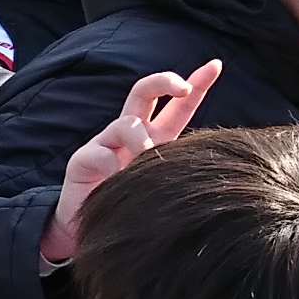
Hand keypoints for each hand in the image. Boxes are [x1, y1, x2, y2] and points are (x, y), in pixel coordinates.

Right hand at [40, 61, 222, 263]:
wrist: (90, 232)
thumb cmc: (131, 207)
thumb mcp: (164, 185)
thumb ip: (181, 171)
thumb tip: (212, 161)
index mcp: (155, 138)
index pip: (178, 107)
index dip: (197, 84)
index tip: (216, 65)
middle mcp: (130, 134)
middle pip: (143, 91)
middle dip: (164, 81)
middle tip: (183, 88)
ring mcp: (105, 144)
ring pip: (126, 123)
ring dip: (141, 141)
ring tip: (146, 162)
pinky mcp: (83, 160)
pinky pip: (101, 153)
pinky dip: (112, 166)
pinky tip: (115, 181)